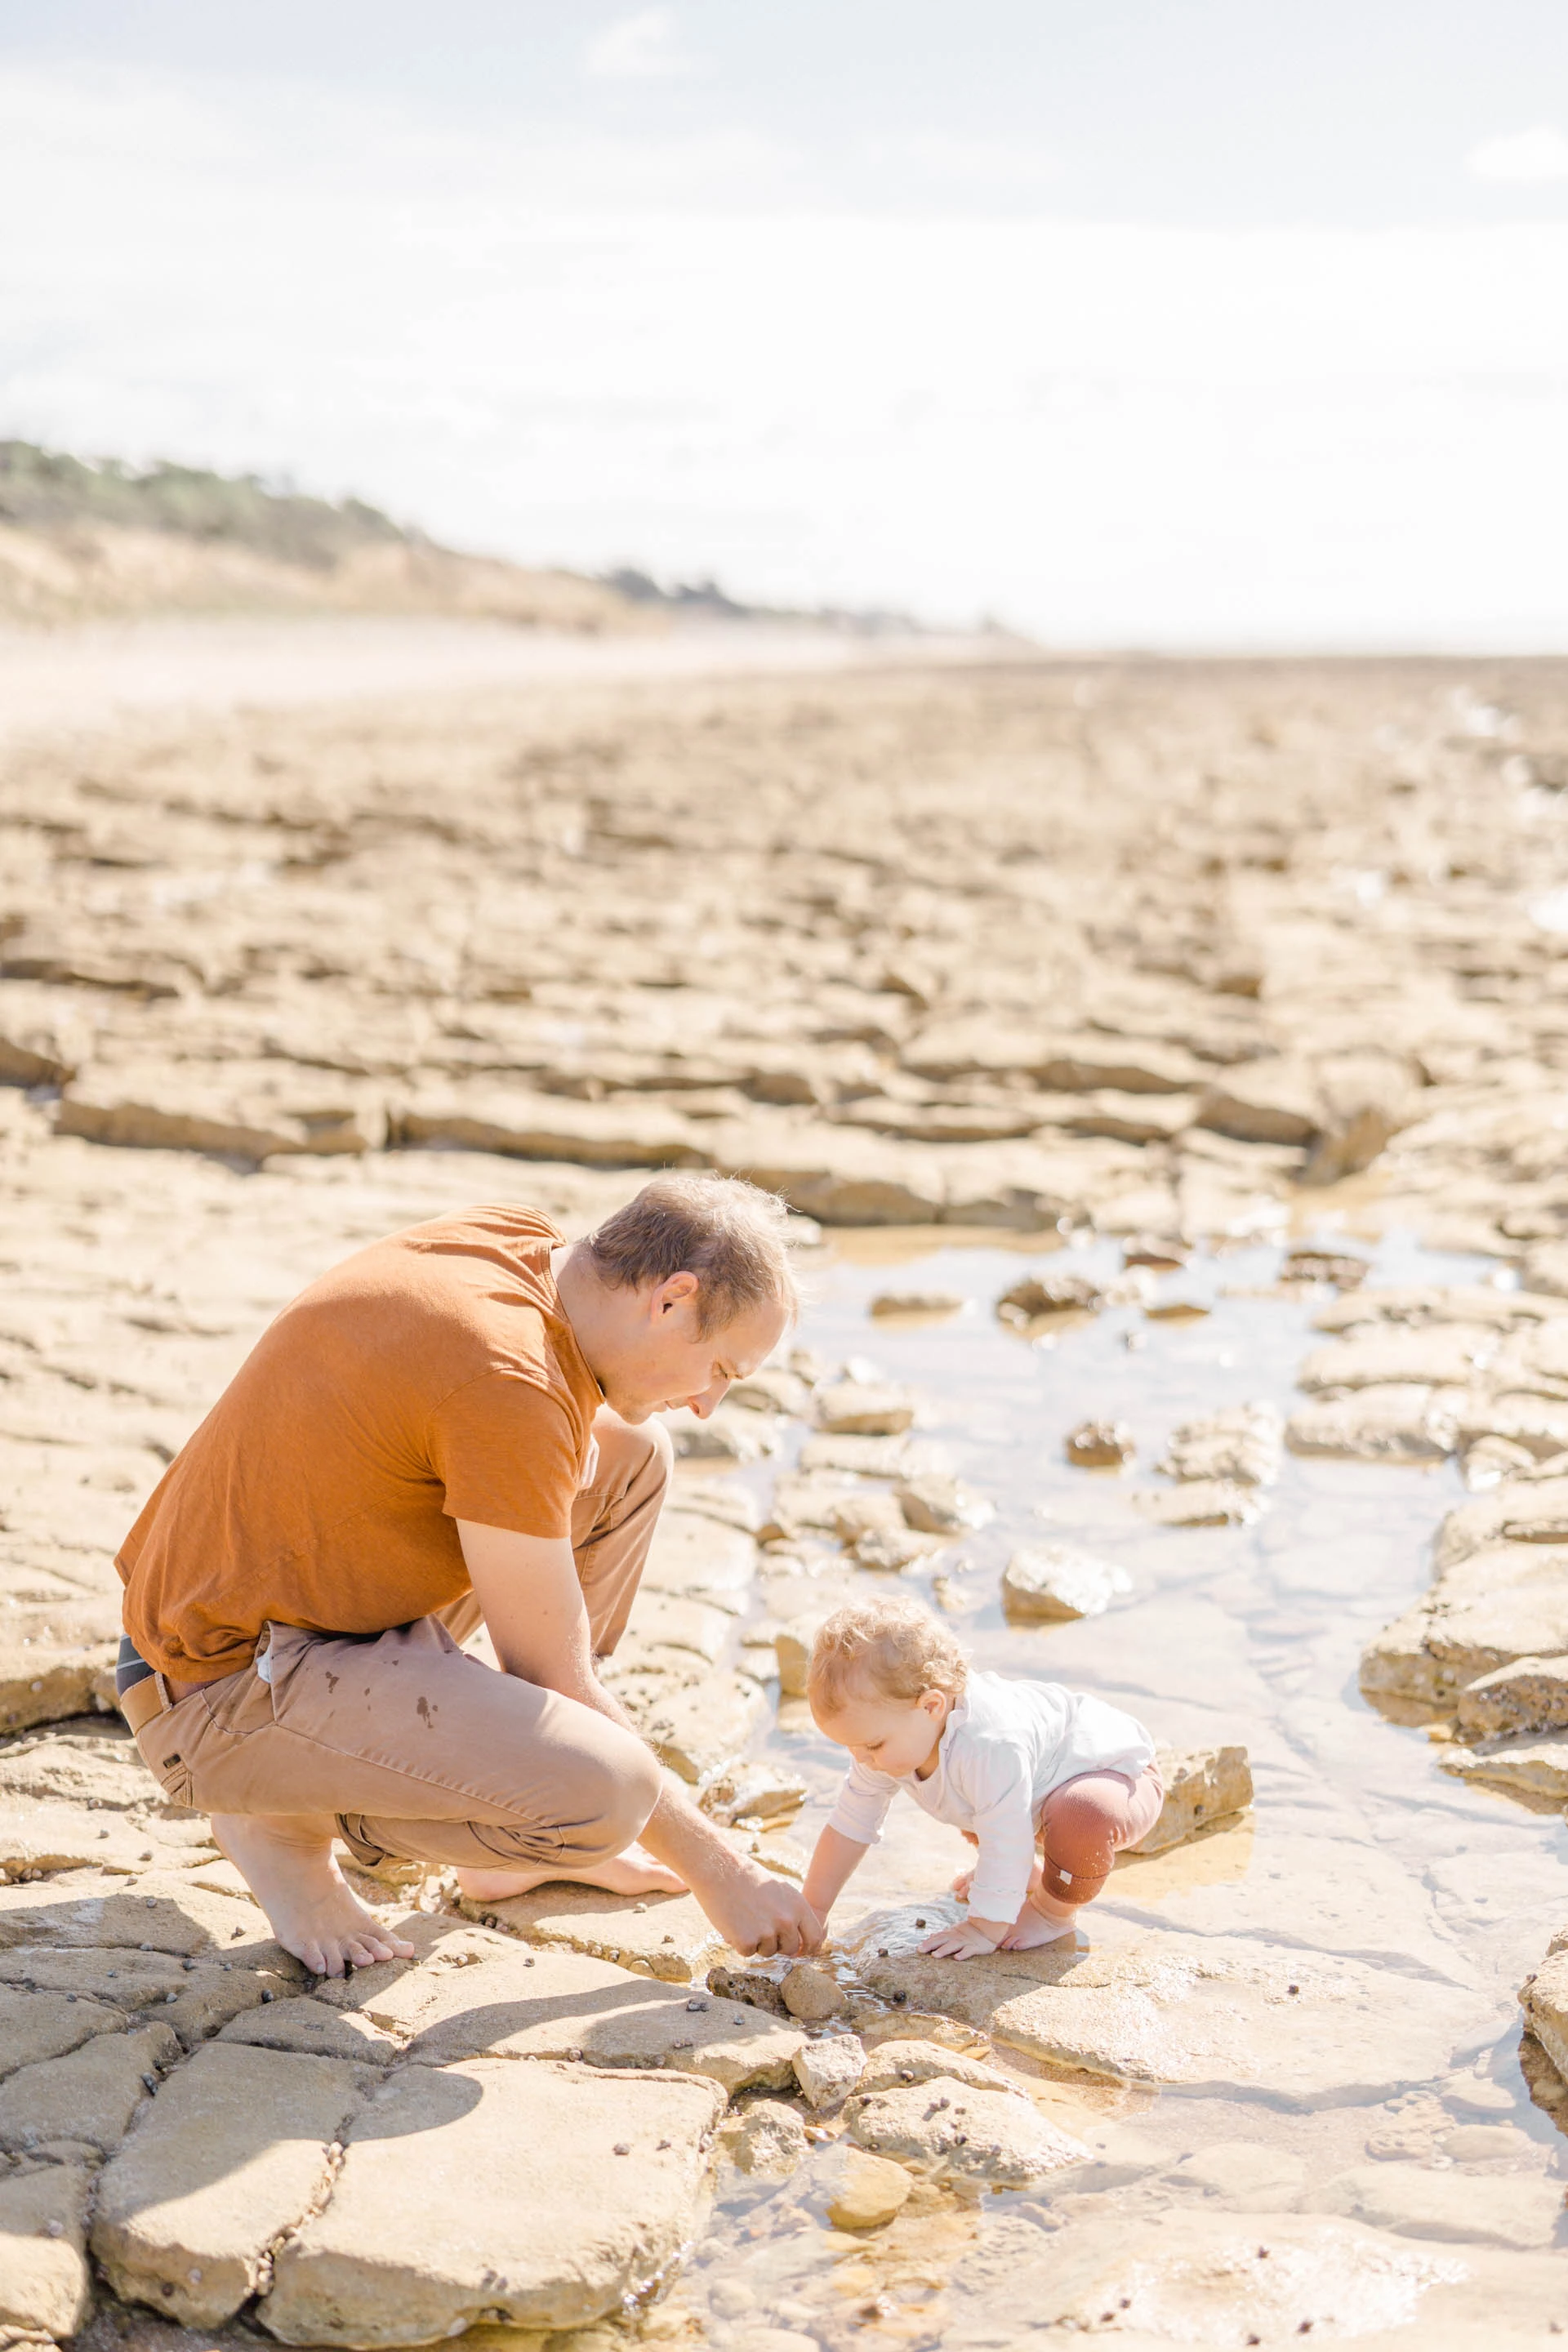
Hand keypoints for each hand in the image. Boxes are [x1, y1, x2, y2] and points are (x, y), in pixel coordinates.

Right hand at [695, 1860, 823, 1957]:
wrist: (719, 1870)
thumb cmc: (747, 1877)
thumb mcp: (779, 1890)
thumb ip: (791, 1912)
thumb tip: (797, 1939)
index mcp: (798, 1905)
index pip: (814, 1937)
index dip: (807, 1947)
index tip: (798, 1951)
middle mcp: (787, 1921)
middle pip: (790, 1949)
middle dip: (777, 1944)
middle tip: (760, 1927)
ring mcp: (768, 1932)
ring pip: (768, 1951)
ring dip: (757, 1942)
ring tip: (745, 1918)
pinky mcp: (747, 1941)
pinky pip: (747, 1952)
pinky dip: (739, 1943)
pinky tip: (733, 1923)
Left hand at [918, 1916, 1004, 1960]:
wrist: (989, 1928)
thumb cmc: (970, 1932)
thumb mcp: (956, 1932)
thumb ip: (943, 1934)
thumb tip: (930, 1935)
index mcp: (951, 1933)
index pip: (938, 1937)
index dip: (928, 1942)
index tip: (918, 1948)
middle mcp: (957, 1937)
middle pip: (942, 1940)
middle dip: (931, 1945)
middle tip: (920, 1950)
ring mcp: (966, 1941)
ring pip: (953, 1945)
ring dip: (944, 1950)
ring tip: (935, 1955)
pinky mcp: (976, 1947)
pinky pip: (969, 1950)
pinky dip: (963, 1953)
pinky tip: (957, 1958)